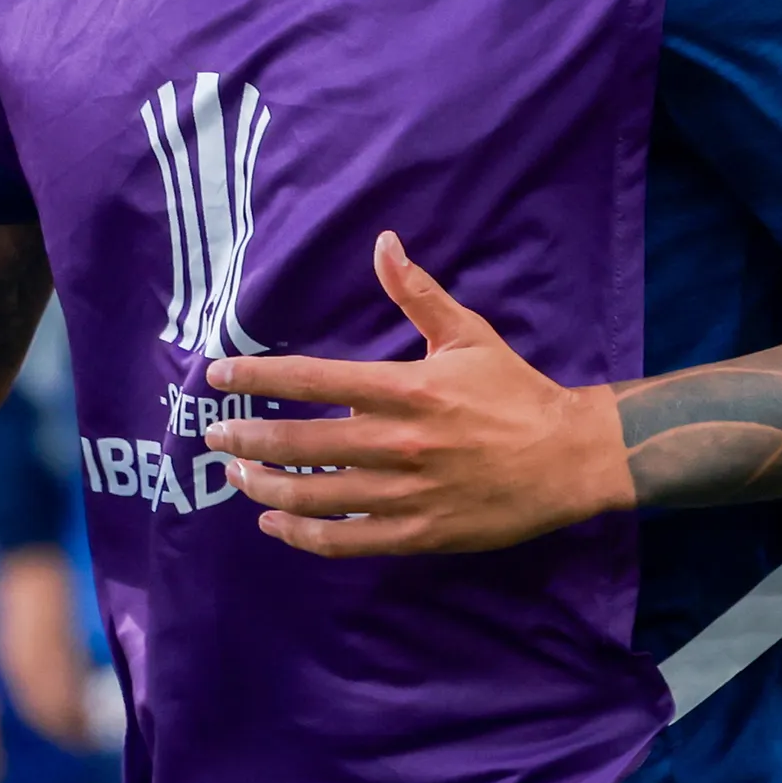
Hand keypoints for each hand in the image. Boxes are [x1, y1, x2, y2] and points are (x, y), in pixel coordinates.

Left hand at [202, 231, 633, 556]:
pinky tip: (275, 523)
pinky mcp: (419, 532)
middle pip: (303, 443)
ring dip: (266, 486)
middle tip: (213, 434)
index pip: (314, 380)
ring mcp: (407, 493)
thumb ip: (418, 293)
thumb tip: (384, 242)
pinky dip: (304, 535)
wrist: (568, 458)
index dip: (259, 377)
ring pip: (317, 496)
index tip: (217, 376)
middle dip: (247, 438)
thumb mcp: (467, 334)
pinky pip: (349, 540)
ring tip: (235, 475)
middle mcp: (399, 442)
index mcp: (406, 389)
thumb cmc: (514, 391)